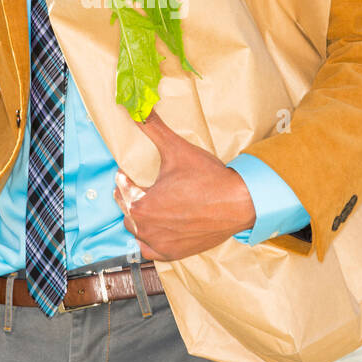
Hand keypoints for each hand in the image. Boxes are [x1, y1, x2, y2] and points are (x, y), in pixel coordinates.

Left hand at [112, 108, 255, 261]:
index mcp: (141, 204)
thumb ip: (152, 127)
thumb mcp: (176, 149)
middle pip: (127, 212)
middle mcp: (146, 229)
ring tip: (145, 206)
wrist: (239, 202)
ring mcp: (160, 244)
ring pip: (136, 232)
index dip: (124, 179)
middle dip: (130, 197)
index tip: (126, 173)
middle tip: (135, 187)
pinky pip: (150, 250)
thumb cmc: (208, 177)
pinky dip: (150, 241)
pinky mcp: (173, 254)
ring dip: (138, 220)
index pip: (122, 190)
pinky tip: (155, 229)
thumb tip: (137, 107)